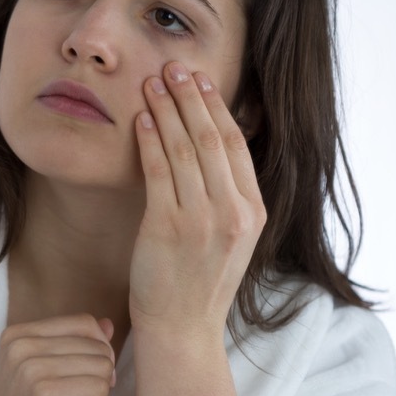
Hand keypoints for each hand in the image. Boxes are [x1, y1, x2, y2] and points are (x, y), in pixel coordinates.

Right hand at [0, 315, 115, 395]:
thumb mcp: (44, 375)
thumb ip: (74, 347)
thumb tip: (107, 324)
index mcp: (17, 335)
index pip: (83, 323)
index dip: (97, 352)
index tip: (83, 380)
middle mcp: (21, 345)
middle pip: (97, 344)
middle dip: (97, 376)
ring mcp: (31, 368)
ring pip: (102, 365)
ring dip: (97, 395)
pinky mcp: (46, 394)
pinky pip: (100, 387)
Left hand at [129, 61, 265, 339]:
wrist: (182, 329)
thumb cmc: (198, 281)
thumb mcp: (229, 236)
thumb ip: (226, 194)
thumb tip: (212, 145)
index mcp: (253, 212)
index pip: (236, 145)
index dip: (217, 107)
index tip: (201, 80)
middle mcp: (233, 213)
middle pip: (212, 138)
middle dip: (191, 97)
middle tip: (174, 67)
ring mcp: (202, 221)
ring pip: (185, 149)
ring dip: (167, 109)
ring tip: (152, 82)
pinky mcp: (168, 228)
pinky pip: (158, 172)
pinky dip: (150, 140)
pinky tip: (141, 119)